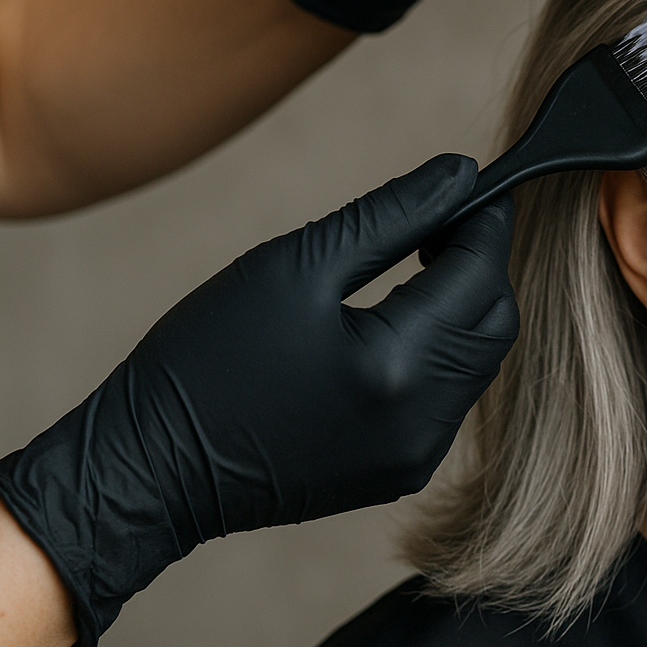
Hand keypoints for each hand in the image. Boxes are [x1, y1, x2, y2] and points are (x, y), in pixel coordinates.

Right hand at [0, 154, 516, 646]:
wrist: (150, 469)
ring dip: (464, 309)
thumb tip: (461, 173)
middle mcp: (423, 422)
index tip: (472, 185)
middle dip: (482, 264)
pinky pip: (451, 399)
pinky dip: (442, 354)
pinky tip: (398, 326)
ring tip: (417, 266)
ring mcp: (417, 456)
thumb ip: (392, 214)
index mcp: (398, 367)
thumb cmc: (207, 358)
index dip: (484, 221)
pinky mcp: (402, 473)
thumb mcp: (295, 264)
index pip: (481, 274)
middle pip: (496, 322)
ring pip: (480, 362)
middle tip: (440, 223)